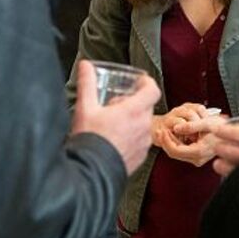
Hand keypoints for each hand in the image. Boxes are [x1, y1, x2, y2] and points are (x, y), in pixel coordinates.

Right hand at [71, 60, 160, 174]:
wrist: (92, 172)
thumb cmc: (90, 139)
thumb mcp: (85, 108)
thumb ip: (87, 83)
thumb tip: (85, 65)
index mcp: (133, 111)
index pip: (152, 90)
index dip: (147, 83)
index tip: (138, 82)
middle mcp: (143, 126)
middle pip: (146, 106)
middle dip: (134, 102)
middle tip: (116, 104)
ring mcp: (144, 143)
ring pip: (143, 124)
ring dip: (133, 120)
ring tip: (113, 123)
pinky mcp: (141, 156)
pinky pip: (141, 140)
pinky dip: (132, 136)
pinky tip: (115, 139)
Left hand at [152, 103, 224, 166]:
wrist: (232, 134)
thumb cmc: (223, 128)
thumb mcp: (206, 123)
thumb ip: (191, 126)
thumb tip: (176, 128)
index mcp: (199, 152)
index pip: (175, 150)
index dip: (166, 140)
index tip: (162, 130)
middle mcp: (198, 158)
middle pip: (174, 153)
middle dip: (165, 141)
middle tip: (160, 130)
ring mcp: (198, 159)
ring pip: (177, 153)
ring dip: (169, 142)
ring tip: (164, 130)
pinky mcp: (197, 156)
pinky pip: (182, 151)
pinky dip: (176, 143)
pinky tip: (173, 134)